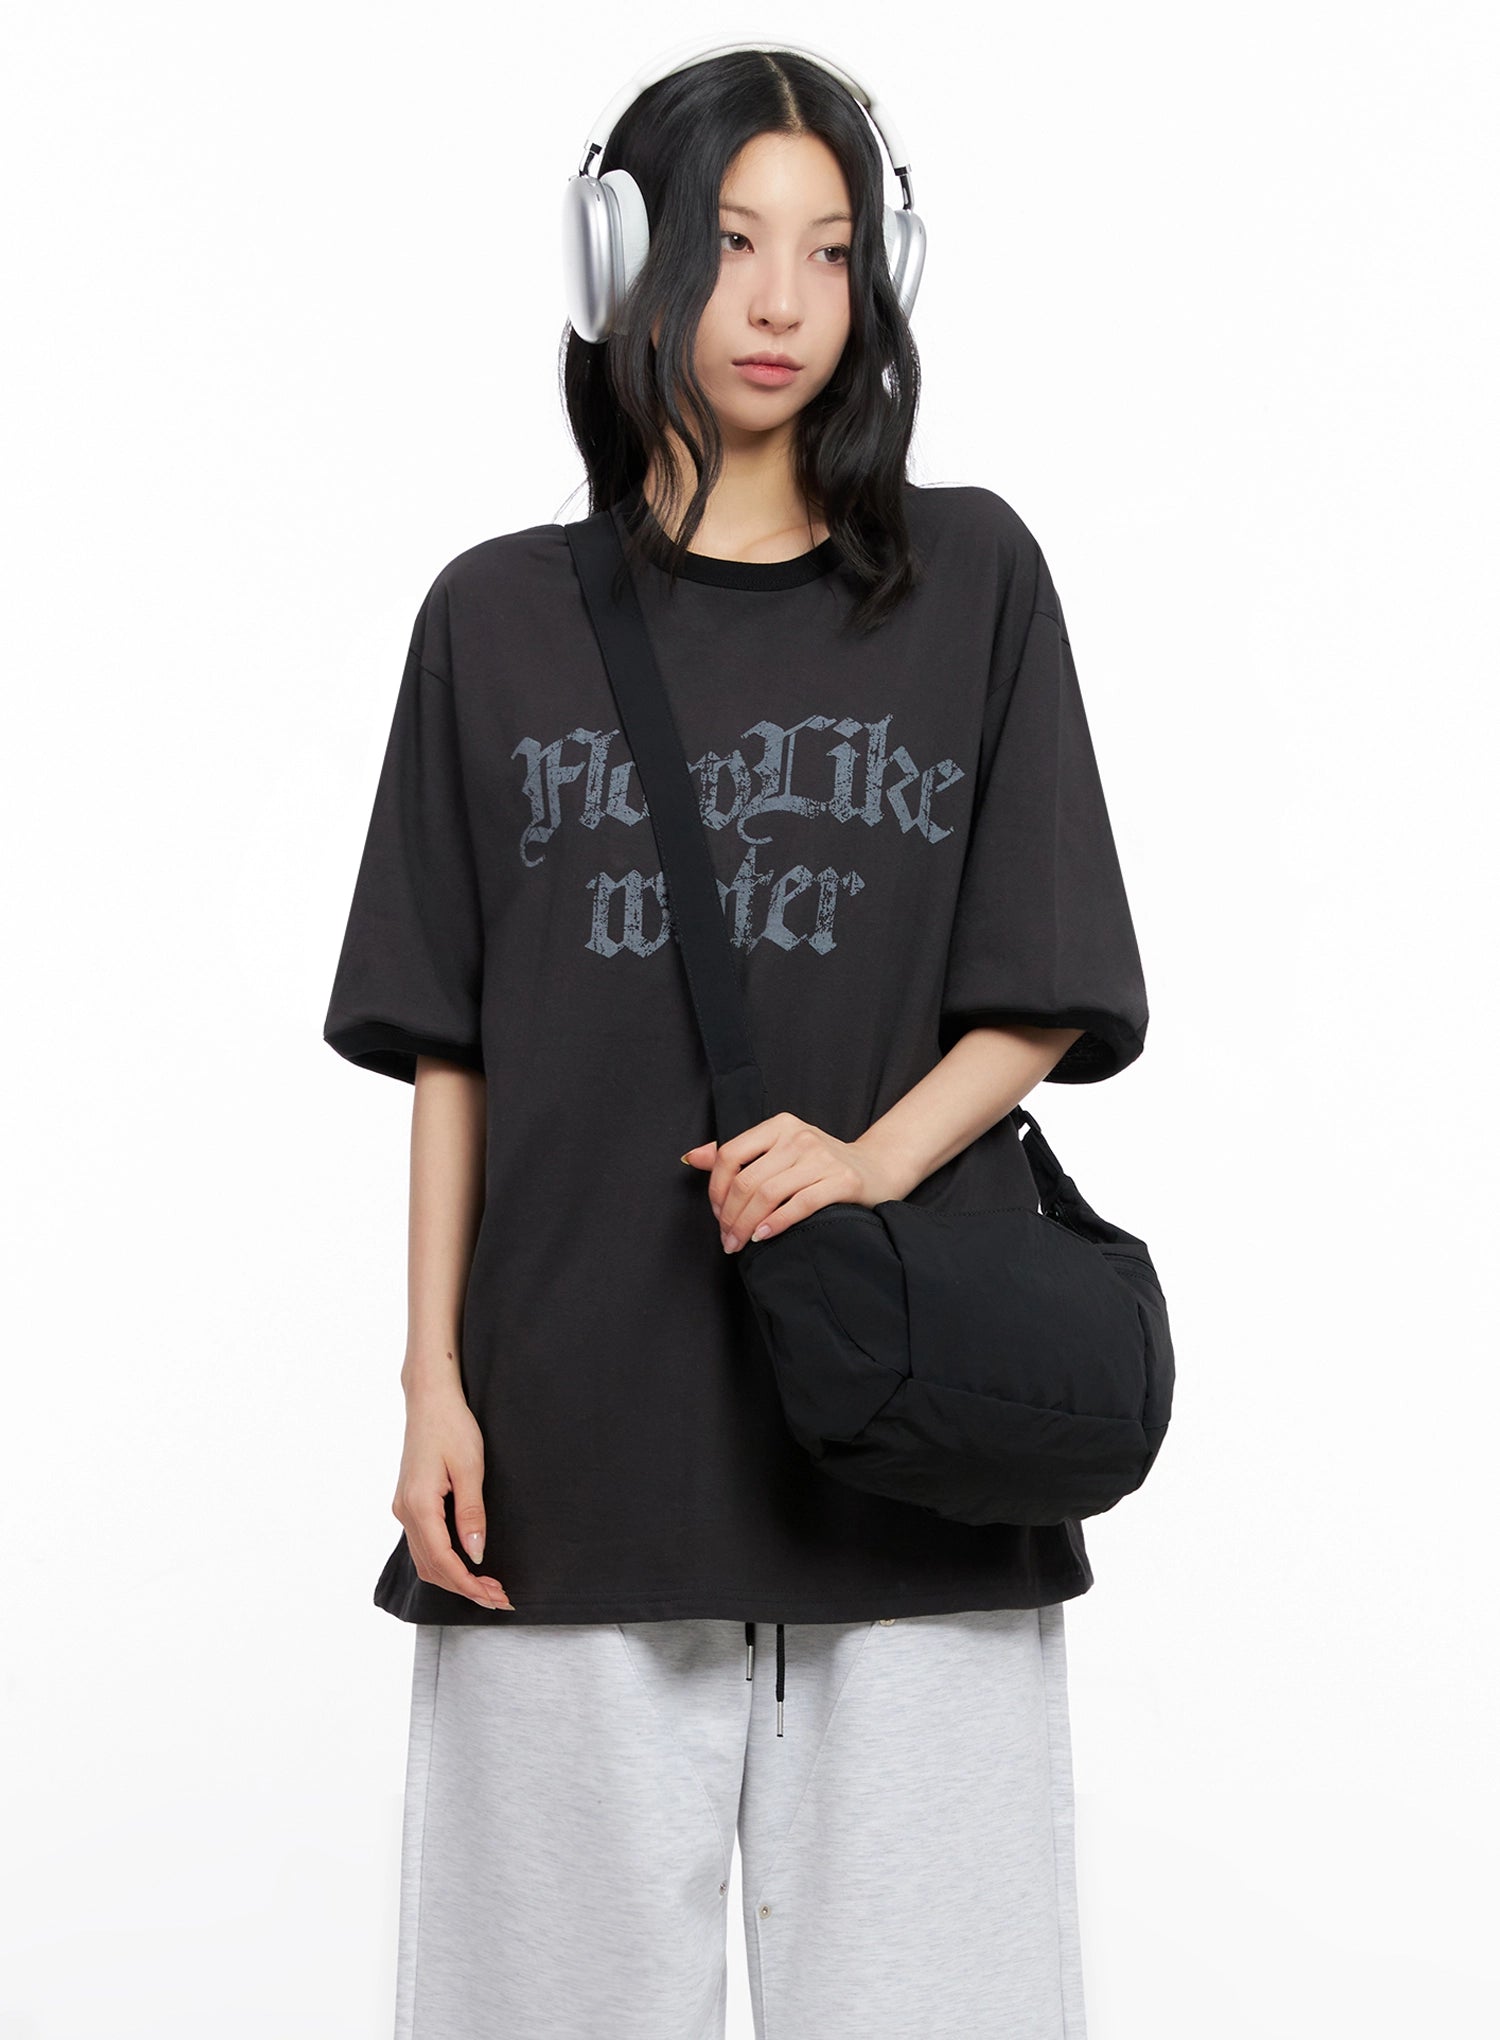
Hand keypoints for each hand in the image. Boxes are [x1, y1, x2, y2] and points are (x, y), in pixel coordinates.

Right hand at [393, 1383, 513, 1609]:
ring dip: (454, 1577)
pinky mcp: (409, 1503)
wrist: (430, 1400)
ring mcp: (403, 1507)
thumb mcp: (470, 1468)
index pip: (442, 1560)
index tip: (494, 1597)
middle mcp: (405, 1511)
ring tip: (487, 1586)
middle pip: (431, 1567)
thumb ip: (471, 1514)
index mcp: (419, 1504)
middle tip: (498, 1598)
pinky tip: (466, 1565)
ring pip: (424, 1559)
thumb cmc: (452, 1427)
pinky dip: (444, 1561)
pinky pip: (423, 1544)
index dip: (468, 1584)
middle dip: (464, 1587)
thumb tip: (476, 1555)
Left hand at [681, 1112, 906, 1252]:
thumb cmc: (821, 1164)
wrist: (878, 1168)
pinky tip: (763, 1237)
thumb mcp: (779, 1150)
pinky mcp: (843, 1181)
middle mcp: (799, 1136)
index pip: (731, 1154)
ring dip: (747, 1225)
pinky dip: (776, 1224)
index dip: (716, 1189)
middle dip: (730, 1216)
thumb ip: (737, 1154)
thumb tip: (693, 1157)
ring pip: (769, 1194)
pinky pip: (800, 1204)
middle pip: (748, 1180)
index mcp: (779, 1125)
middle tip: (727, 1240)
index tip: (717, 1214)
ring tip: (740, 1243)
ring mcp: (823, 1158)